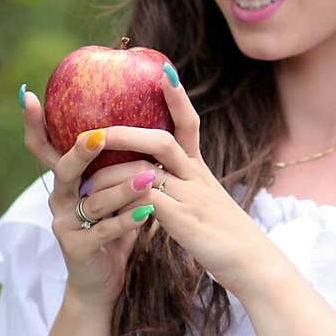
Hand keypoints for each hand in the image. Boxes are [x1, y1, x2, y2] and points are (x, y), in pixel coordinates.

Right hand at [22, 89, 160, 309]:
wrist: (101, 281)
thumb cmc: (111, 229)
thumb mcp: (111, 193)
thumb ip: (116, 165)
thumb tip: (139, 121)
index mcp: (64, 181)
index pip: (44, 148)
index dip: (33, 124)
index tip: (28, 95)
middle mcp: (58, 199)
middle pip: (64, 170)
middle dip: (80, 152)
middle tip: (98, 136)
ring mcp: (64, 224)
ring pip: (93, 201)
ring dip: (122, 188)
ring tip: (148, 175)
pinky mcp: (76, 248)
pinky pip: (104, 231)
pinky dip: (127, 221)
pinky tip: (148, 212)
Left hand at [96, 67, 281, 300]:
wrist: (251, 263)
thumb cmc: (224, 237)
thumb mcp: (204, 204)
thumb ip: (182, 187)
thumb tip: (153, 178)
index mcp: (199, 170)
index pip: (189, 124)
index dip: (177, 98)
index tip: (163, 71)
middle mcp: (196, 176)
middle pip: (160, 140)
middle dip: (124, 133)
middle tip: (92, 132)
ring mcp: (190, 195)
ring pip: (147, 168)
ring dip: (111, 171)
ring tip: (84, 178)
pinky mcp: (183, 219)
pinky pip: (145, 200)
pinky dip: (121, 200)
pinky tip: (102, 207)